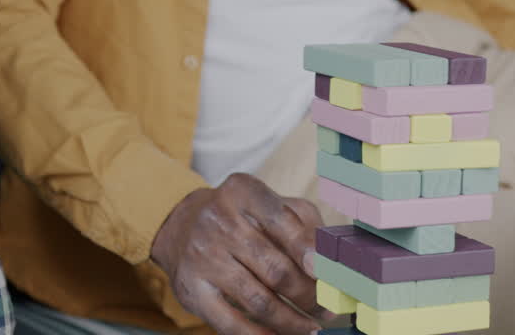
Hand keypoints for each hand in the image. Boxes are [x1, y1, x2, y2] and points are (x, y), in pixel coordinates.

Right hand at [151, 173, 324, 334]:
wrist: (183, 227)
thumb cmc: (242, 218)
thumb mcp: (272, 205)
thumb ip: (304, 226)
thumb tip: (331, 264)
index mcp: (242, 192)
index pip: (279, 219)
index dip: (305, 248)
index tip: (324, 271)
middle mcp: (218, 221)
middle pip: (275, 269)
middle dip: (309, 296)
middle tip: (327, 309)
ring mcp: (203, 257)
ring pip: (258, 301)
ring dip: (292, 321)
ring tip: (311, 326)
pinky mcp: (192, 289)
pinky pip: (230, 323)